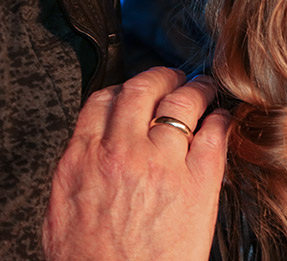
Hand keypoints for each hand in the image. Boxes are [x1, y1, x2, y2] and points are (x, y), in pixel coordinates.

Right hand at [43, 67, 230, 260]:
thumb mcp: (63, 210)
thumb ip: (79, 171)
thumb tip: (90, 153)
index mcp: (84, 159)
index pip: (104, 100)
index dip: (123, 89)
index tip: (134, 92)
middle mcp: (122, 152)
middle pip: (144, 89)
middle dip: (162, 76)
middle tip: (174, 77)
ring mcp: (163, 163)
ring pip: (183, 103)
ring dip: (196, 90)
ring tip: (204, 89)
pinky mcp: (199, 180)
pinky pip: (215, 134)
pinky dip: (221, 120)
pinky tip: (223, 119)